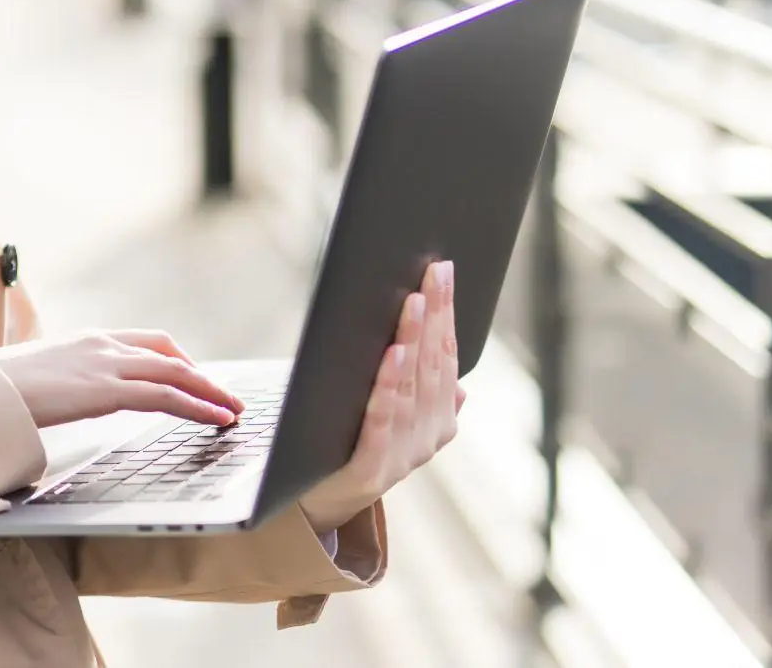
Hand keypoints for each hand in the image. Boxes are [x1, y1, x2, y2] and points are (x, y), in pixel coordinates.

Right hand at [0, 330, 243, 429]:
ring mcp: (105, 364)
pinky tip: (215, 419)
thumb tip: (69, 398)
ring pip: (175, 372)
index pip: (149, 342)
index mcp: (88, 339)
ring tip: (233, 410)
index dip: (180, 360)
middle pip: (169, 353)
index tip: (197, 377)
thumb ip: (66, 382)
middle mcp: (102, 344)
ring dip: (210, 392)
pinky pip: (165, 396)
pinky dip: (197, 406)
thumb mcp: (41, 378)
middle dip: (203, 376)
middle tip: (226, 396)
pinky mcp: (105, 389)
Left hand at [299, 260, 462, 533]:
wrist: (318, 500)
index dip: (446, 314)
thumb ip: (418, 387)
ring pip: (411, 388)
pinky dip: (388, 387)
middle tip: (431, 273)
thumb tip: (453, 367)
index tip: (443, 270)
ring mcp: (403, 455)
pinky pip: (382, 421)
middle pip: (432, 366)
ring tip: (412, 305)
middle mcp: (428, 436)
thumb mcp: (391, 409)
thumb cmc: (352, 439)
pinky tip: (391, 356)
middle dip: (434, 316)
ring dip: (414, 342)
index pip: (446, 356)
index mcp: (439, 419)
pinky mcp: (371, 468)